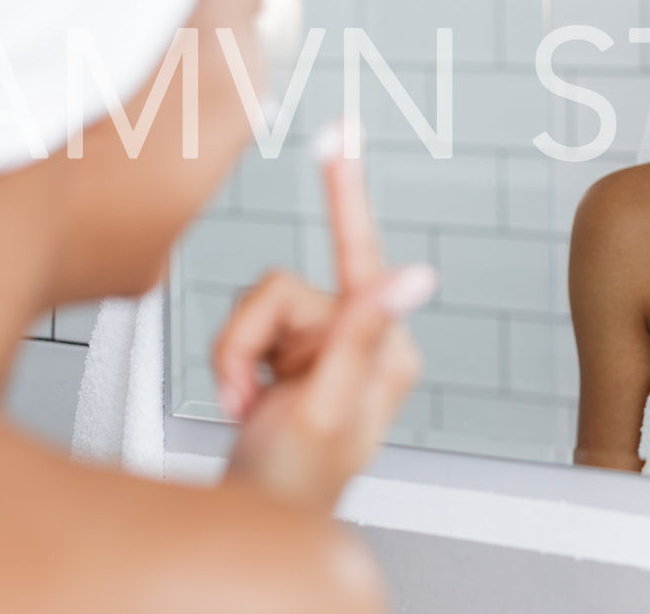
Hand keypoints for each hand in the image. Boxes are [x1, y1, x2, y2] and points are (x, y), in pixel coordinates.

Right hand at [214, 121, 434, 513]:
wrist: (258, 519)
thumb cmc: (296, 484)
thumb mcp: (327, 406)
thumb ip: (363, 334)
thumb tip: (418, 276)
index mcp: (386, 348)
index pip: (363, 254)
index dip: (346, 189)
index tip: (341, 131)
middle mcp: (362, 338)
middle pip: (281, 288)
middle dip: (248, 341)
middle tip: (246, 394)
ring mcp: (328, 345)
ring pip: (257, 305)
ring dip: (236, 356)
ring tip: (246, 404)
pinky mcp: (297, 351)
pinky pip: (245, 325)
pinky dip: (230, 361)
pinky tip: (245, 400)